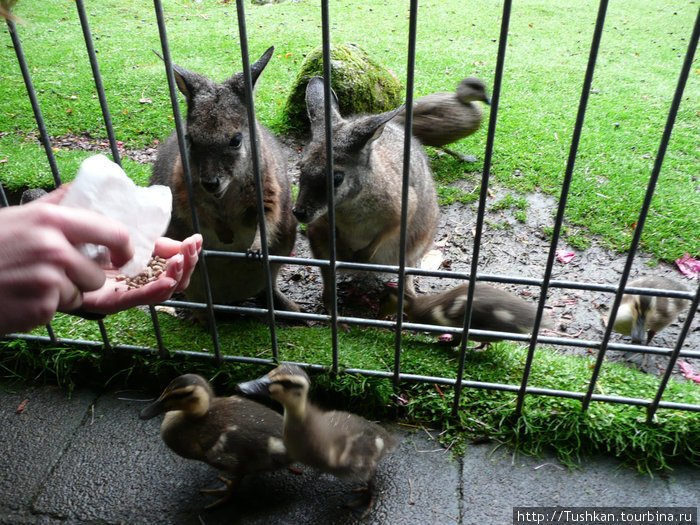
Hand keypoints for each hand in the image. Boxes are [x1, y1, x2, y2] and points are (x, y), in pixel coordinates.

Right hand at [0, 194, 132, 334]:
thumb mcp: (20, 216)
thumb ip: (56, 205)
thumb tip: (86, 186)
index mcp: (51, 219)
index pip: (114, 232)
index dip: (124, 247)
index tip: (122, 255)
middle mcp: (52, 247)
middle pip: (97, 271)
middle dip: (84, 277)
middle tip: (55, 273)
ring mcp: (47, 278)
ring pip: (82, 292)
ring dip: (63, 293)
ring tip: (30, 282)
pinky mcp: (40, 306)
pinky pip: (61, 308)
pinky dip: (44, 307)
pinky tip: (20, 296)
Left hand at [80, 233, 201, 314]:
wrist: (53, 254)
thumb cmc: (88, 243)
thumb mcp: (126, 235)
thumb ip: (151, 240)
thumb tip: (177, 243)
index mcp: (147, 267)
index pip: (176, 265)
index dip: (189, 254)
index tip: (196, 239)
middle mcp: (141, 283)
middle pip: (176, 281)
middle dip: (187, 264)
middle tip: (190, 249)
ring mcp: (128, 293)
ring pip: (163, 292)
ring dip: (176, 276)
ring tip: (180, 261)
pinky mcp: (112, 302)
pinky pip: (138, 299)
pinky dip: (156, 291)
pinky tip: (167, 282)